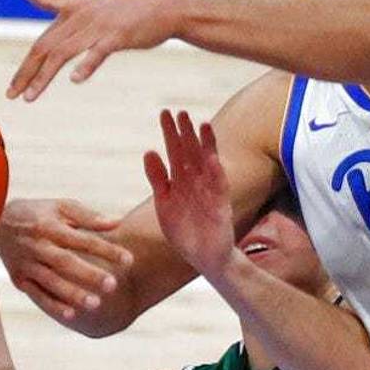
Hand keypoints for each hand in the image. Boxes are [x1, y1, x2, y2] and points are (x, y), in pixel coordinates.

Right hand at [0, 198, 132, 321]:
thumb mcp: (61, 206)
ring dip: (72, 294)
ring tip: (96, 304)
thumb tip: (118, 222)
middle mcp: (37, 246)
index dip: (106, 249)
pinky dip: (53, 305)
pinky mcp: (20, 279)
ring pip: (51, 281)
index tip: (129, 260)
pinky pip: (37, 295)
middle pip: (65, 262)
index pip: (82, 239)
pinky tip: (71, 315)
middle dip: (89, 274)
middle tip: (113, 285)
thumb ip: (89, 216)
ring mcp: (27, 264)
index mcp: (50, 226)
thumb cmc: (39, 213)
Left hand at [7, 0, 187, 100]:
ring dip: (44, 76)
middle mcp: (80, 17)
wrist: (164, 7)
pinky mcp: (119, 34)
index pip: (42, 42)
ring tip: (30, 97)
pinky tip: (75, 79)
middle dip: (26, 74)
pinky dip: (86, 64)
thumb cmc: (126, 8)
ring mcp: (99, 26)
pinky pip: (98, 51)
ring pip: (64, 52)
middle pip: (46, 48)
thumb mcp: (88, 2)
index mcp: (71, 11)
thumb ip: (55, 0)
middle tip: (12, 96)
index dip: (25, 65)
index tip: (12, 89)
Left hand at [142, 110, 236, 278]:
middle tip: (179, 112)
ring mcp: (210, 191)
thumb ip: (157, 179)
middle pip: (191, 152)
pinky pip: (218, 185)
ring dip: (204, 144)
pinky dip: (215, 171)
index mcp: (181, 180)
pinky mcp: (221, 205)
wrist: (205, 258)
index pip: (175, 151)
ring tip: (201, 124)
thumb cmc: (184, 232)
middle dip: (185, 133)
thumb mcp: (164, 203)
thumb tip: (148, 151)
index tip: (164, 112)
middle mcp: (196, 181)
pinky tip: (211, 157)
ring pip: (206, 163)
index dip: (170, 133)